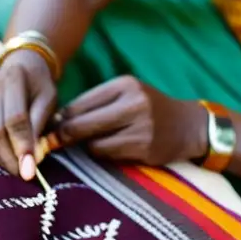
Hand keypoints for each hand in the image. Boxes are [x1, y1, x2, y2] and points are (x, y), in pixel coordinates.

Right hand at [0, 49, 57, 179]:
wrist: (21, 67)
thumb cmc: (39, 87)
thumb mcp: (49, 101)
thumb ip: (40, 126)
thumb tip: (32, 159)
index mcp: (14, 76)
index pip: (15, 118)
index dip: (22, 146)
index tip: (30, 171)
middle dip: (9, 157)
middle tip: (24, 172)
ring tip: (14, 162)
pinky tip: (1, 151)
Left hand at [51, 76, 207, 165]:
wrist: (189, 126)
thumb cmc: (151, 109)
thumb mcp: (128, 94)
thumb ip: (97, 103)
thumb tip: (58, 120)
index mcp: (125, 85)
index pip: (80, 102)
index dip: (61, 117)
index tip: (51, 127)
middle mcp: (133, 103)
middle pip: (81, 123)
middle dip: (64, 135)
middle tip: (53, 142)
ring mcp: (140, 126)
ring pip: (93, 143)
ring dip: (87, 146)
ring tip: (92, 143)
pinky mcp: (144, 147)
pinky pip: (108, 154)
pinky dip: (103, 154)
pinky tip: (111, 149)